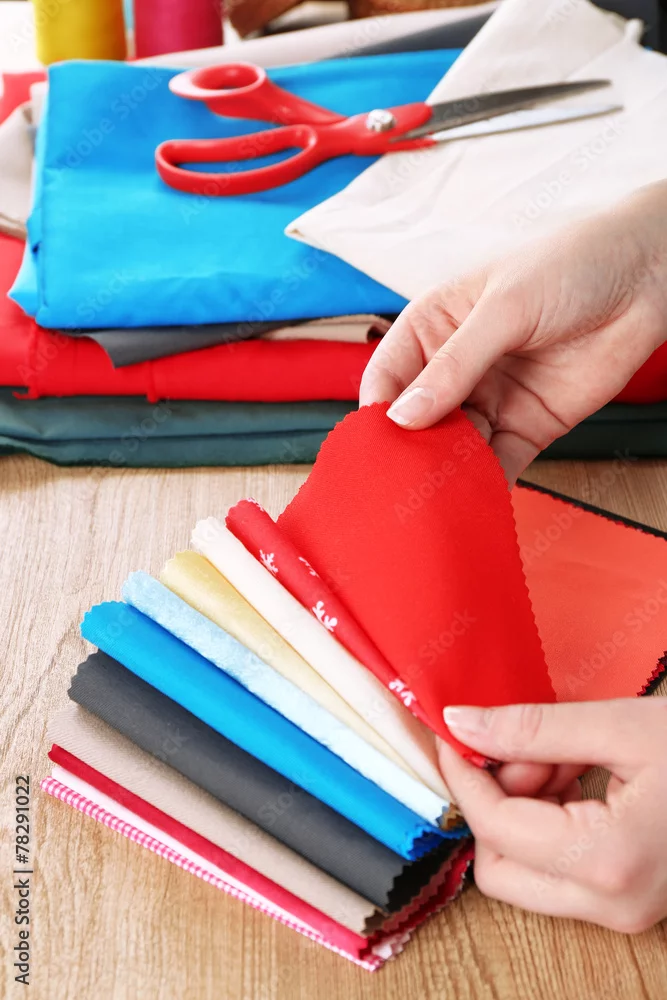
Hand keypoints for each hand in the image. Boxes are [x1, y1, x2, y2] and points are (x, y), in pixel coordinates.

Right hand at [360, 182, 666, 483]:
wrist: (647, 278)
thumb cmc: (572, 265)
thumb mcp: (505, 308)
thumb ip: (456, 365)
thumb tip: (405, 416)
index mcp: (435, 326)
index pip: (388, 375)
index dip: (379, 410)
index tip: (377, 443)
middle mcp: (456, 367)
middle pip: (417, 420)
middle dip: (411, 450)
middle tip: (403, 481)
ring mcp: (490, 400)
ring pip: (453, 448)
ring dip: (446, 472)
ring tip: (437, 497)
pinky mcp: (526, 428)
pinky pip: (497, 464)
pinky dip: (485, 486)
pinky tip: (474, 500)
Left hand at [438, 699, 666, 933]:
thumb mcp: (622, 726)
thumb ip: (533, 727)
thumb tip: (461, 722)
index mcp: (608, 861)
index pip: (495, 827)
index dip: (465, 775)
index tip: (455, 731)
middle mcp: (611, 904)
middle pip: (500, 867)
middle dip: (497, 800)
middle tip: (528, 747)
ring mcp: (622, 911)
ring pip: (524, 868)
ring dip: (525, 804)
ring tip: (565, 751)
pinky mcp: (628, 901)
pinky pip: (556, 867)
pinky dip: (549, 817)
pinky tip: (578, 770)